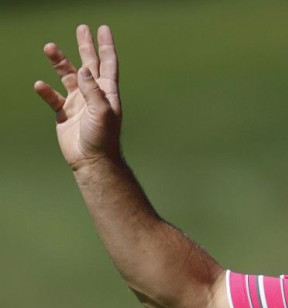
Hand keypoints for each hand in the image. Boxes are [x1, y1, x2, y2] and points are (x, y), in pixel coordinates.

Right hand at [34, 25, 121, 169]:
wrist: (92, 160)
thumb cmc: (103, 137)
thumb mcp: (103, 111)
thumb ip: (93, 89)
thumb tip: (83, 68)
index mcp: (107, 92)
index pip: (108, 64)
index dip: (106, 46)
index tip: (103, 29)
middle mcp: (93, 94)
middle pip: (89, 64)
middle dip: (85, 46)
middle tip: (82, 28)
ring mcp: (78, 103)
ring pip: (67, 76)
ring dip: (59, 62)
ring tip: (49, 47)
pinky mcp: (64, 114)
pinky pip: (53, 98)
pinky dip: (46, 91)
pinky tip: (40, 84)